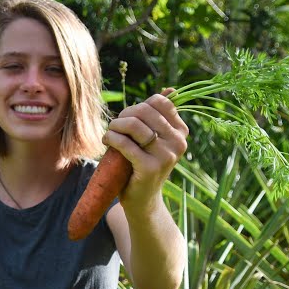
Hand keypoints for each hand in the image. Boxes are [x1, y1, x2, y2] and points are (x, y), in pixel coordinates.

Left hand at [104, 89, 189, 204]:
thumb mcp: (154, 140)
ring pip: (135, 125)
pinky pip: (126, 144)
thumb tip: (169, 89)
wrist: (142, 199)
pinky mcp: (150, 168)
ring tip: (110, 132)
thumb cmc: (144, 165)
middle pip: (146, 111)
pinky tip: (107, 141)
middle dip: (125, 115)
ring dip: (116, 125)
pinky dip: (112, 138)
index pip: (160, 102)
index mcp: (181, 133)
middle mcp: (178, 143)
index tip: (128, 117)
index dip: (139, 105)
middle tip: (115, 126)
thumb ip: (158, 116)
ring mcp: (166, 156)